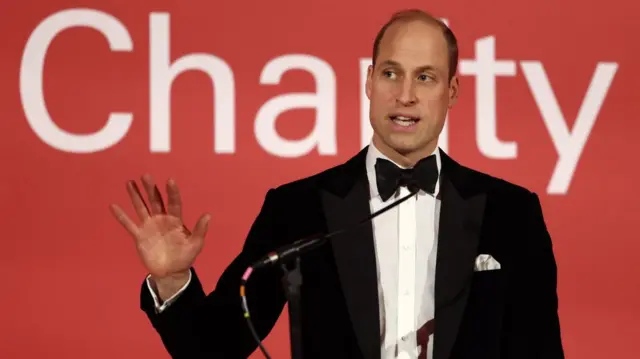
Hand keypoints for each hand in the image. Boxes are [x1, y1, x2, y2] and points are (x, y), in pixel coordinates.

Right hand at [110, 174, 209, 297]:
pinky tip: (114, 205)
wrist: (171, 272)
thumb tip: (208, 215)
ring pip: (141, 208)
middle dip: (151, 189)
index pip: (174, 203)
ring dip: (135, 196)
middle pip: (155, 201)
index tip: (170, 180)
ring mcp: (149, 226)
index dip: (172, 193)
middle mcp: (161, 219)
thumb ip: (200, 230)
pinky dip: (121, 216)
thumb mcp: (195, 244)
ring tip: (130, 182)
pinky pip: (129, 224)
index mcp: (175, 220)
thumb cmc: (185, 256)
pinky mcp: (139, 236)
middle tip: (146, 175)